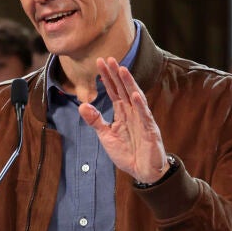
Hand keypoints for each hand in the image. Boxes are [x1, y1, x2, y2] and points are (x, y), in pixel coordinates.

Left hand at [79, 57, 166, 183]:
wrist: (142, 172)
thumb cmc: (127, 153)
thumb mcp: (106, 136)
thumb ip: (95, 120)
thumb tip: (82, 104)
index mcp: (122, 112)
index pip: (113, 91)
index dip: (106, 77)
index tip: (98, 63)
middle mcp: (132, 112)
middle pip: (123, 89)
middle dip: (116, 74)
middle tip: (109, 58)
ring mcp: (142, 119)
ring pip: (135, 97)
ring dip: (129, 83)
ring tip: (122, 69)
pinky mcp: (150, 129)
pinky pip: (144, 115)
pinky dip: (140, 104)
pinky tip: (134, 94)